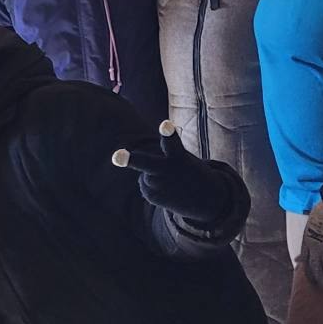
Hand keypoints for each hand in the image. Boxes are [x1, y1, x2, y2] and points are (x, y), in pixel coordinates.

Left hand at [113, 121, 229, 224]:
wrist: (206, 199)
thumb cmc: (189, 170)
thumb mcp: (180, 158)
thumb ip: (159, 157)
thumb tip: (138, 170)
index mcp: (178, 156)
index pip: (172, 141)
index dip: (168, 132)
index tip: (166, 124)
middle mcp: (167, 170)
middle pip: (143, 162)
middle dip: (129, 159)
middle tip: (116, 156)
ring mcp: (159, 185)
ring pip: (143, 173)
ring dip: (151, 174)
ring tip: (170, 180)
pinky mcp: (153, 198)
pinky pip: (144, 186)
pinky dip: (152, 186)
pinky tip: (166, 189)